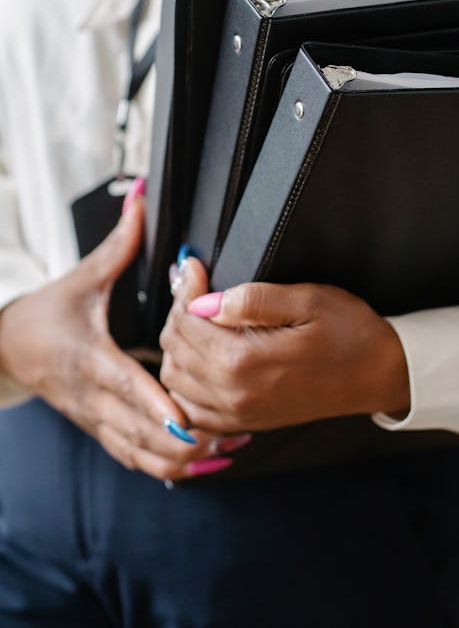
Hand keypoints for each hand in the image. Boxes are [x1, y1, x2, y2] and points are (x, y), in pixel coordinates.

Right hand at [0, 194, 246, 480]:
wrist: (6, 350)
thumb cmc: (47, 313)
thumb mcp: (83, 277)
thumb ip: (119, 242)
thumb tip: (141, 197)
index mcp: (90, 359)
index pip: (126, 386)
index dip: (157, 406)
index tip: (189, 419)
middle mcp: (94, 398)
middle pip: (140, 432)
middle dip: (186, 441)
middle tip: (233, 435)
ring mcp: (96, 420)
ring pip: (140, 455)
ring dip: (183, 460)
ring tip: (229, 451)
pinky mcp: (100, 431)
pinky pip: (135, 458)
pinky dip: (168, 466)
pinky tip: (206, 462)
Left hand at [159, 257, 410, 433]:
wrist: (378, 376)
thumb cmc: (350, 334)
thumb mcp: (308, 300)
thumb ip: (253, 299)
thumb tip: (205, 300)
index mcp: (245, 362)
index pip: (186, 322)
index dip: (185, 288)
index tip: (193, 267)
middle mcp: (233, 394)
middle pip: (174, 349)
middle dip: (179, 312)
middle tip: (196, 287)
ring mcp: (236, 414)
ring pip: (175, 379)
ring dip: (179, 346)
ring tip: (199, 317)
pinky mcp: (242, 423)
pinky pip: (190, 408)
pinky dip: (185, 382)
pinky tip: (201, 358)